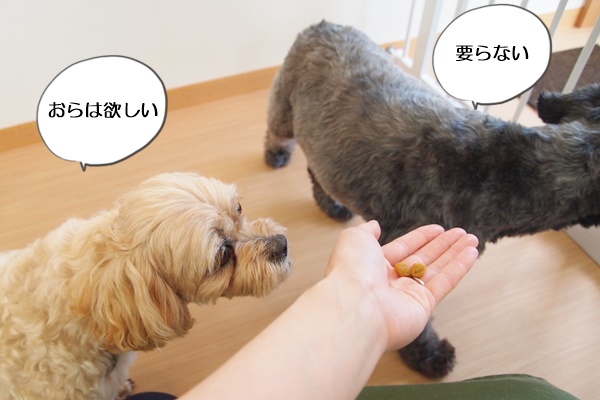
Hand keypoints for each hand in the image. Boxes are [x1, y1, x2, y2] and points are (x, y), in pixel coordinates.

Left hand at [325, 220, 478, 350]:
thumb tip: (375, 225)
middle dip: (443, 245)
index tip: (439, 228)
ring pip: (437, 270)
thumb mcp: (355, 239)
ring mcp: (407, 296)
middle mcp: (391, 282)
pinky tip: (472, 253)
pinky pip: (444, 283)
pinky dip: (459, 268)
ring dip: (456, 254)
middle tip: (462, 233)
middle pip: (423, 259)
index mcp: (373, 265)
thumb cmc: (351, 271)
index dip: (421, 237)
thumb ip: (367, 231)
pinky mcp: (423, 307)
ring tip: (472, 239)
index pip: (403, 248)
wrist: (356, 306)